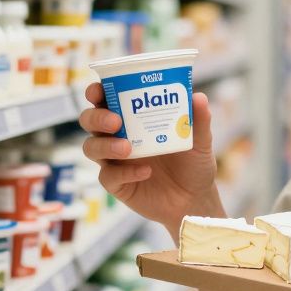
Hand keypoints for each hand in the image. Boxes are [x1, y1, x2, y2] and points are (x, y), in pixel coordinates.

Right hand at [78, 82, 220, 230]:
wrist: (195, 199)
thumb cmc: (193, 164)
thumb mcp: (200, 141)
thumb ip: (198, 120)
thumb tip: (198, 97)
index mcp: (133, 119)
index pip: (106, 100)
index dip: (97, 92)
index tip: (98, 91)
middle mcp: (118, 137)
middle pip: (90, 121)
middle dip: (96, 117)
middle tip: (115, 121)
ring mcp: (116, 162)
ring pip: (91, 148)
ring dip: (105, 145)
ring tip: (127, 148)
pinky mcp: (118, 184)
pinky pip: (108, 176)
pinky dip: (125, 173)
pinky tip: (146, 171)